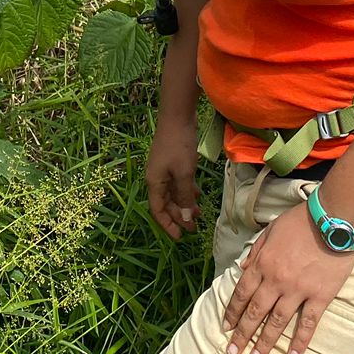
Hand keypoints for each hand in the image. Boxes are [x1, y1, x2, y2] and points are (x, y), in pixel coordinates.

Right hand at [144, 116, 200, 240]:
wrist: (177, 116)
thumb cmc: (179, 146)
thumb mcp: (184, 174)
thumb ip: (184, 197)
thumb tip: (184, 218)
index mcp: (154, 183)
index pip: (158, 211)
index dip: (168, 226)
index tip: (180, 237)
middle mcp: (156, 178)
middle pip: (166, 203)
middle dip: (179, 217)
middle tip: (195, 228)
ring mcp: (163, 169)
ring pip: (173, 193)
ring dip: (184, 204)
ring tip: (198, 214)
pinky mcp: (172, 162)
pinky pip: (178, 182)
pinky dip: (186, 190)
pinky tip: (197, 194)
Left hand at [222, 197, 353, 353]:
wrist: (334, 219)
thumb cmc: (301, 221)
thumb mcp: (271, 229)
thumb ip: (256, 250)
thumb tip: (243, 268)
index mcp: (263, 263)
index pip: (242, 292)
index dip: (233, 311)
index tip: (226, 327)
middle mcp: (276, 280)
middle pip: (255, 312)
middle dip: (242, 334)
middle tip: (233, 352)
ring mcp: (298, 290)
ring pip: (277, 322)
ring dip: (264, 343)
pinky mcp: (320, 296)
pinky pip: (308, 323)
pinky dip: (300, 342)